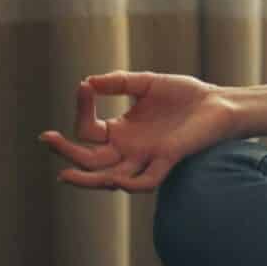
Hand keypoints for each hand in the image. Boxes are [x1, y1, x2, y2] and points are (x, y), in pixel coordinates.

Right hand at [39, 71, 238, 194]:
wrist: (219, 102)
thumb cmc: (184, 94)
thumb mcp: (146, 83)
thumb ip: (119, 82)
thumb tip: (89, 81)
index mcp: (121, 132)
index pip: (88, 130)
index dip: (82, 109)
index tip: (82, 87)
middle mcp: (129, 149)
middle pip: (90, 161)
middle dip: (67, 153)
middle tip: (47, 140)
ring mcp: (147, 157)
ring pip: (110, 178)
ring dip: (88, 180)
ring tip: (65, 174)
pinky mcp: (168, 159)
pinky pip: (147, 181)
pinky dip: (132, 184)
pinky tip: (116, 180)